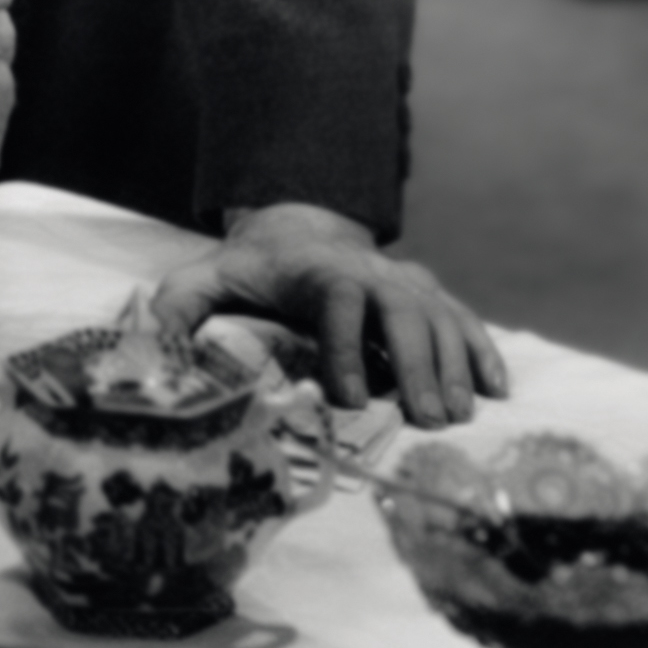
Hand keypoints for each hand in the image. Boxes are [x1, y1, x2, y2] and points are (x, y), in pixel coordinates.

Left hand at [148, 200, 509, 426]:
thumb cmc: (250, 269)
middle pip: (401, 310)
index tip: (346, 397)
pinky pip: (463, 318)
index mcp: (313, 270)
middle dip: (416, 364)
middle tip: (425, 419)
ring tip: (456, 417)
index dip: (343, 346)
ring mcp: (403, 281)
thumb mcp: (205, 278)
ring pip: (439, 317)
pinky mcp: (428, 293)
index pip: (335, 300)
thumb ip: (179, 306)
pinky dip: (482, 350)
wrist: (297, 228)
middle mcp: (367, 272)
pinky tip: (496, 389)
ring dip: (453, 365)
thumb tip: (152, 346)